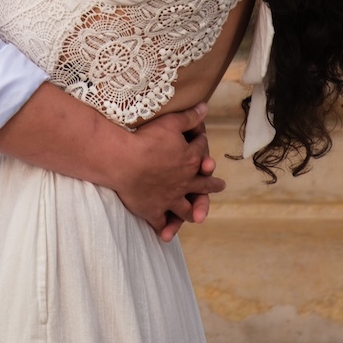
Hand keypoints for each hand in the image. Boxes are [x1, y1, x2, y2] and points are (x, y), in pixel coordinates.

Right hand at [114, 104, 224, 241]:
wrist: (123, 160)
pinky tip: (165, 235)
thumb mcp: (170, 122)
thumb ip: (189, 117)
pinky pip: (160, 222)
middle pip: (202, 185)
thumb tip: (205, 107)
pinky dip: (163, 228)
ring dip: (193, 211)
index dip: (203, 147)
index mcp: (190, 160)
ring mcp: (170, 199)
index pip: (201, 151)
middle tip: (219, 186)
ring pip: (185, 209)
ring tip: (199, 217)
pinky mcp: (154, 210)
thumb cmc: (146, 139)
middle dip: (211, 185)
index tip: (204, 145)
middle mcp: (185, 182)